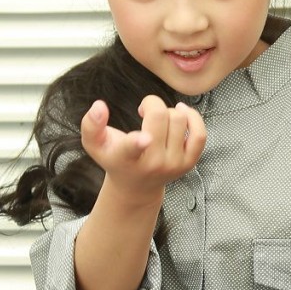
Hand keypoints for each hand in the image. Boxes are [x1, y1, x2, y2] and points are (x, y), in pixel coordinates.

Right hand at [80, 95, 206, 203]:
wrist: (137, 185)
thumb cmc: (115, 157)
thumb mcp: (95, 144)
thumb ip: (91, 125)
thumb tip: (99, 105)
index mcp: (125, 159)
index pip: (131, 149)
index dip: (138, 142)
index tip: (144, 138)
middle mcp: (152, 164)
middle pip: (160, 117)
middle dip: (151, 104)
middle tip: (144, 111)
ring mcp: (173, 165)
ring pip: (178, 119)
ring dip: (168, 111)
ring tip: (158, 119)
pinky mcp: (188, 163)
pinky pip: (199, 134)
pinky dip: (193, 117)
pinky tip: (182, 112)